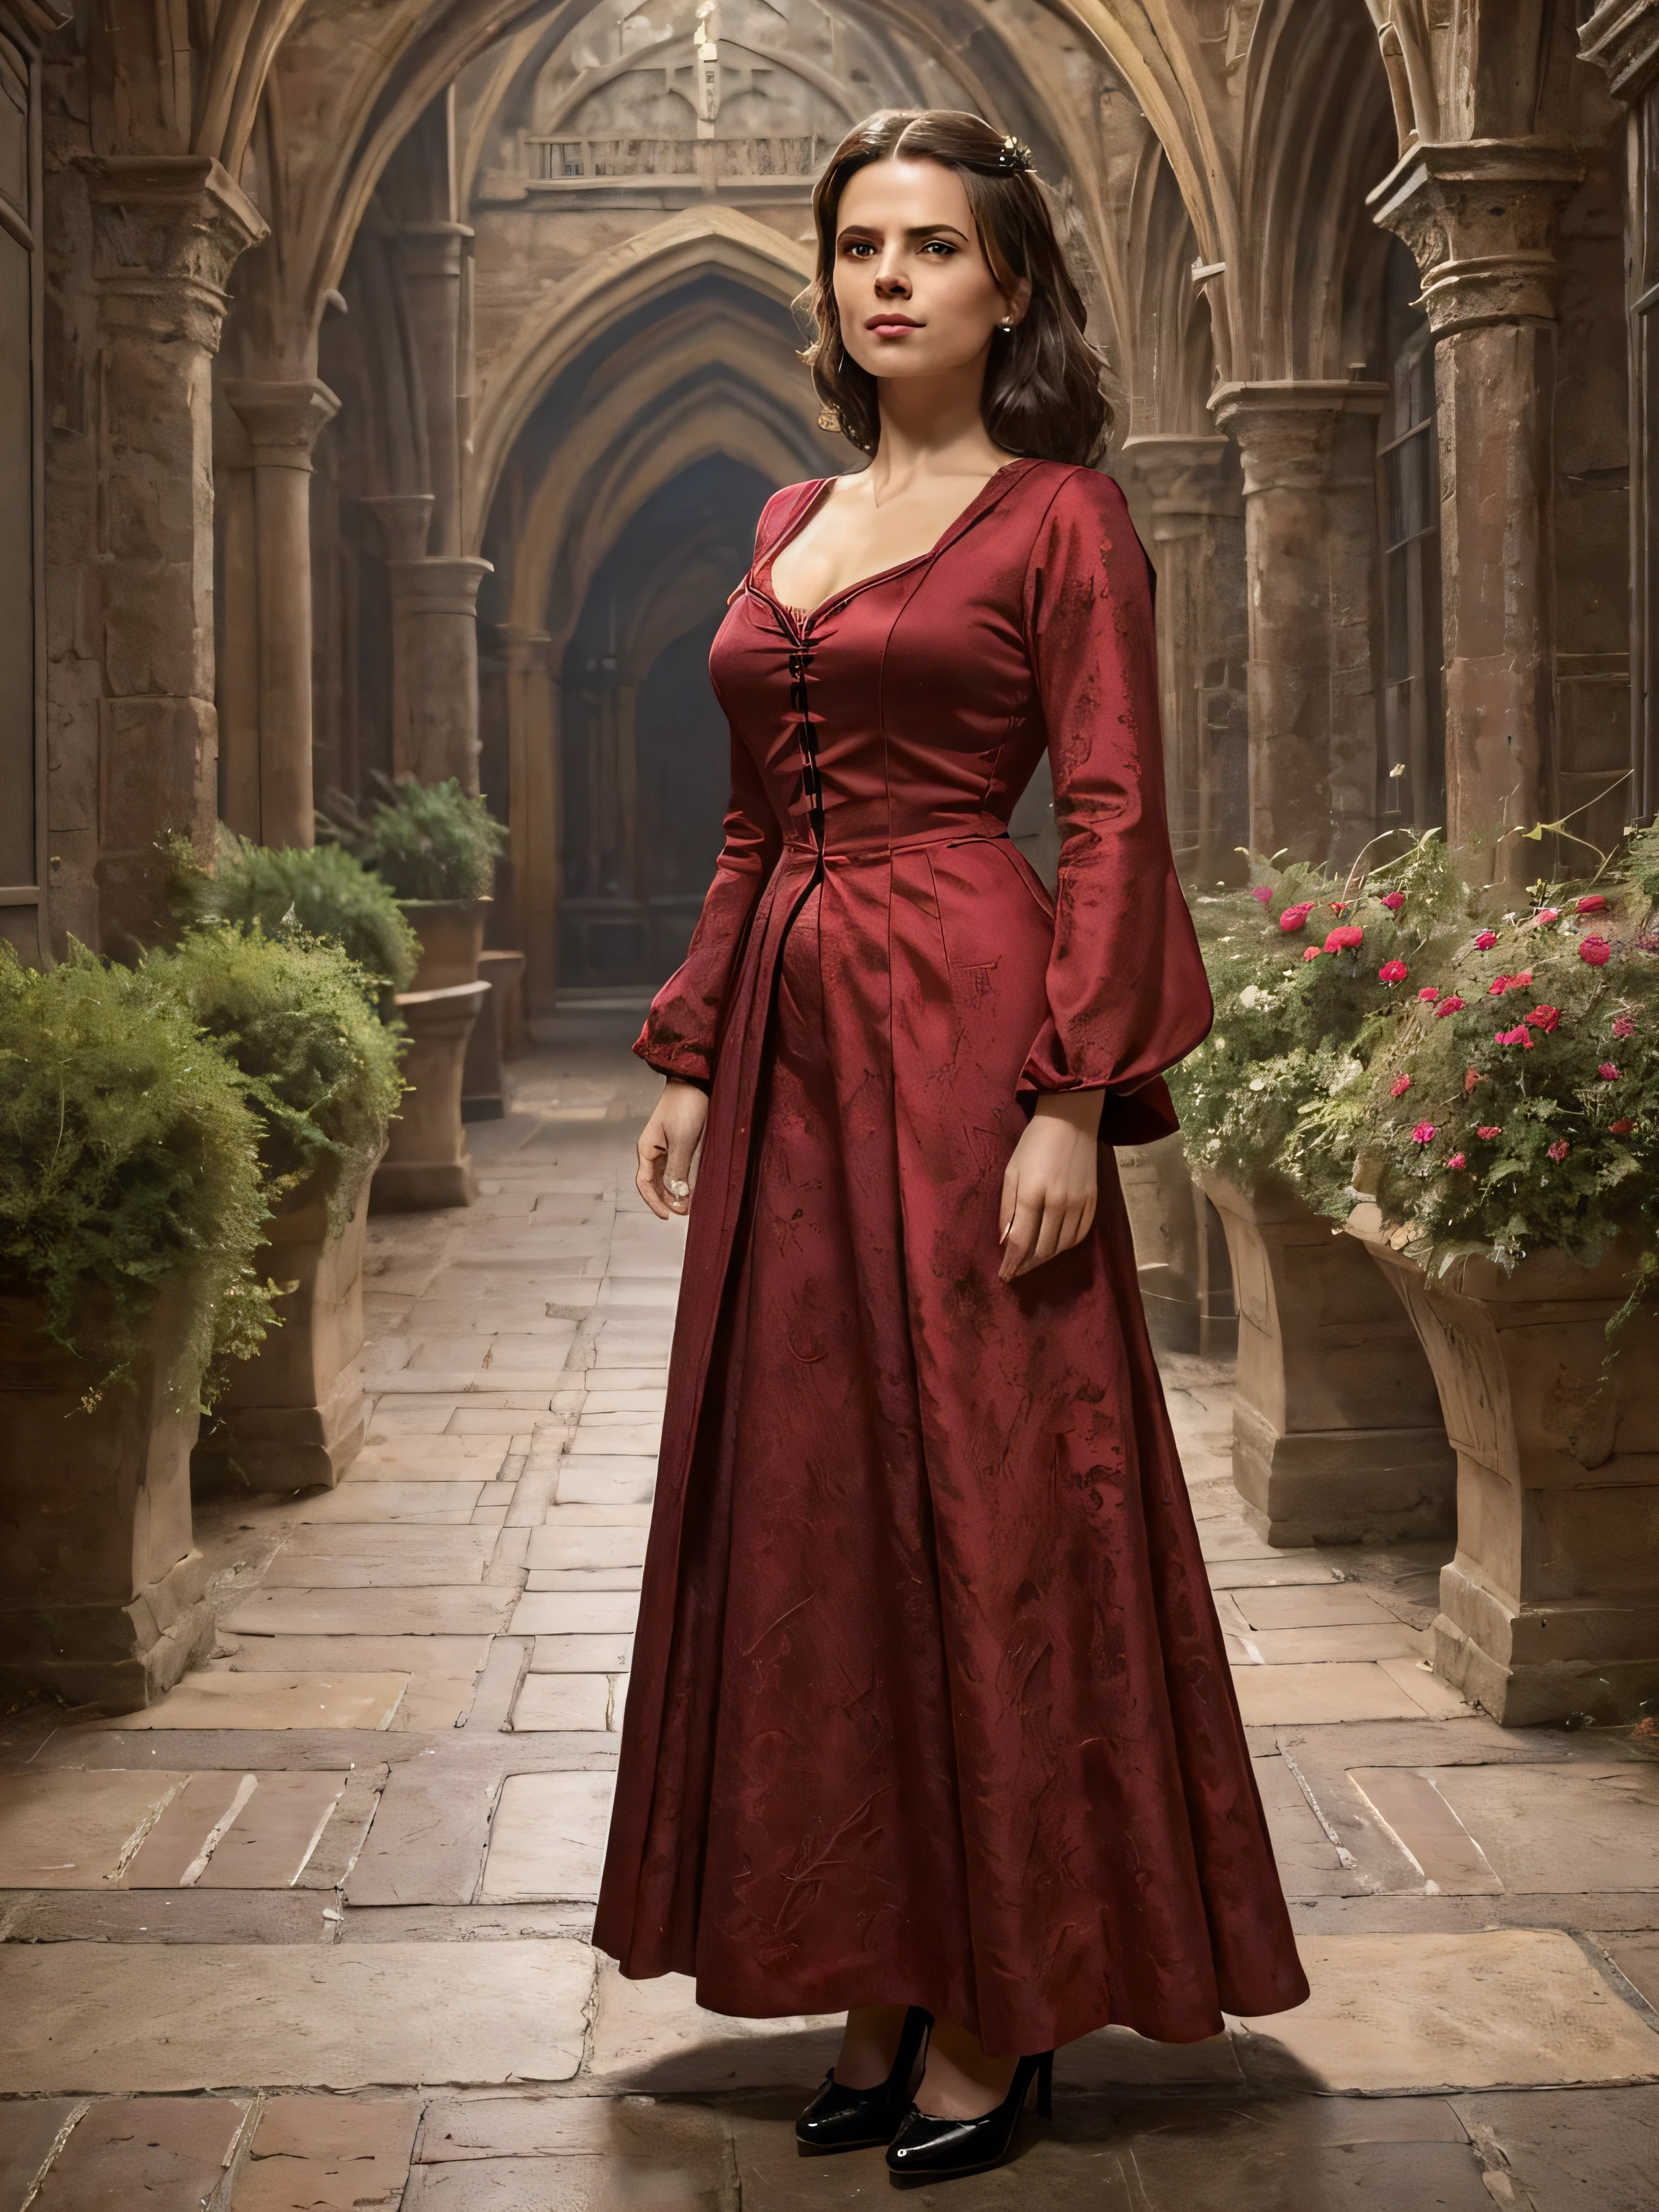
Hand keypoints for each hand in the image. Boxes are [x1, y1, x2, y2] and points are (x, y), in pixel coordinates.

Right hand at [638, 1079, 709, 1218]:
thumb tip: (676, 1197)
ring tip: (691, 1205)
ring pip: (671, 1177)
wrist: (696, 1081)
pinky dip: (687, 1179)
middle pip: (657, 1183)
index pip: (644, 1183)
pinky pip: (683, 1167)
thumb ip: (677, 1169)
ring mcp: (670, 1147)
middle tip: (685, 1212)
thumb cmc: (684, 1107)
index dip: (654, 1201)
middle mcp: (655, 1151)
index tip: (667, 1215)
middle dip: (669, 1199)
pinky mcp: (684, 1143)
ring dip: (679, 1192)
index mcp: (647, 1149)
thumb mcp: (681, 1141)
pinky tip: (695, 1189)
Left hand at [997, 1090, 1103, 1281]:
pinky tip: (1054, 1245)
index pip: (1021, 1242)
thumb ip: (1007, 1208)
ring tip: (1032, 1260)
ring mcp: (1079, 1203)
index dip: (1012, 1264)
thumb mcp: (1011, 1171)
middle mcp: (1058, 1203)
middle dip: (1027, 1264)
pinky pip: (1080, 1235)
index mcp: (1032, 1194)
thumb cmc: (1033, 1144)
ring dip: (1045, 1258)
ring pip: (1062, 1246)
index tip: (1004, 1277)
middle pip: (1042, 1249)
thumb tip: (1005, 1242)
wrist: (1071, 1120)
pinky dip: (1065, 1246)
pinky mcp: (1093, 1201)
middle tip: (1016, 1270)